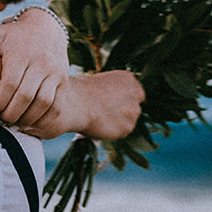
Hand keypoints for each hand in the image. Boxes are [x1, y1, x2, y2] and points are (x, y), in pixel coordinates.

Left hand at [0, 7, 69, 128]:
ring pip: (43, 103)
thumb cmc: (15, 35)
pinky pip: (56, 105)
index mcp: (21, 54)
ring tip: (14, 124)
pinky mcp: (64, 80)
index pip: (10, 83)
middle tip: (0, 121)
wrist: (47, 28)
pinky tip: (30, 122)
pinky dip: (44, 117)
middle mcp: (41, 63)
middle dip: (11, 113)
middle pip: (26, 96)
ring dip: (28, 118)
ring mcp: (55, 72)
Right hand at [20, 69, 143, 140]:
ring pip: (128, 120)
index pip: (135, 93)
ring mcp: (133, 112)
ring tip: (100, 118)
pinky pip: (122, 131)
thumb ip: (114, 92)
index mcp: (130, 79)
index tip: (112, 103)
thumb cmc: (81, 91)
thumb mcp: (102, 82)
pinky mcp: (128, 127)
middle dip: (122, 111)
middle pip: (134, 107)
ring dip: (118, 121)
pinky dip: (113, 131)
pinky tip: (100, 125)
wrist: (75, 103)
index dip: (122, 100)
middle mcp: (136, 95)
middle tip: (105, 112)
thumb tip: (114, 103)